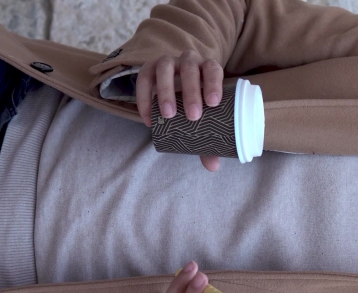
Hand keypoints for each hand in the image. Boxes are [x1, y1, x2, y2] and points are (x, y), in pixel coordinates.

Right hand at [136, 50, 224, 171]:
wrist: (174, 87)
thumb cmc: (195, 104)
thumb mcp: (203, 117)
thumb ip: (209, 138)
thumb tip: (213, 166)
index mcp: (208, 69)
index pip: (213, 69)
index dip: (214, 83)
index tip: (213, 103)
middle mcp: (189, 61)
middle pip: (190, 69)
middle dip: (192, 92)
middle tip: (193, 116)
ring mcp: (167, 62)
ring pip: (166, 68)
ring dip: (167, 91)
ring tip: (168, 115)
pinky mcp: (148, 68)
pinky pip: (143, 78)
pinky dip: (144, 98)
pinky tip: (147, 118)